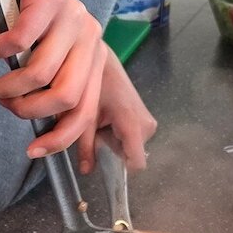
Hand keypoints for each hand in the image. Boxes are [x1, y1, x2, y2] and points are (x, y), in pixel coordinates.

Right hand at [0, 0, 108, 157]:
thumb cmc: (15, 21)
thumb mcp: (37, 58)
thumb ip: (48, 90)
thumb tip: (45, 142)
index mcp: (93, 56)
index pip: (86, 108)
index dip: (60, 138)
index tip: (33, 152)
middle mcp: (91, 34)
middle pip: (66, 96)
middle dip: (27, 111)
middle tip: (2, 105)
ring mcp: (74, 13)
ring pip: (39, 73)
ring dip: (2, 87)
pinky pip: (18, 42)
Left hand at [75, 53, 156, 174]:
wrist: (103, 61)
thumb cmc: (92, 84)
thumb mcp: (84, 116)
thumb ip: (85, 145)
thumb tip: (86, 171)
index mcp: (132, 123)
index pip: (136, 163)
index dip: (118, 167)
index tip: (102, 159)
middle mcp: (146, 125)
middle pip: (129, 155)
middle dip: (110, 148)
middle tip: (96, 129)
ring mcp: (148, 121)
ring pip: (130, 147)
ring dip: (113, 141)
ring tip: (101, 120)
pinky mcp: (146, 119)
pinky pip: (132, 138)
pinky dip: (118, 134)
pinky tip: (108, 118)